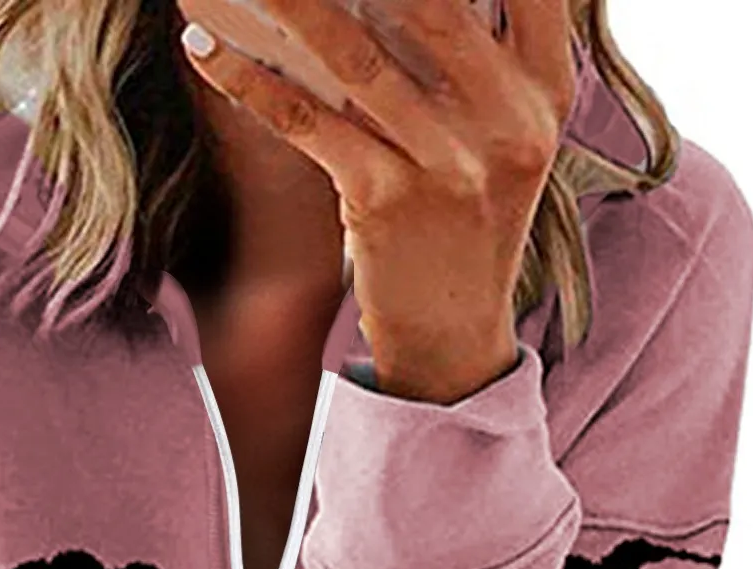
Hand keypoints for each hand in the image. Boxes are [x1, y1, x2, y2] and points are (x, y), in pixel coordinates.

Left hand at [177, 0, 578, 401]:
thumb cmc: (468, 219)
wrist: (454, 338)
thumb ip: (478, 53)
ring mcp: (449, 163)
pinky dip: (251, 81)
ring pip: (356, 52)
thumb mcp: (502, 133)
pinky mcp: (388, 204)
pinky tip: (207, 47)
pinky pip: (310, 123)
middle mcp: (507, 118)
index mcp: (545, 86)